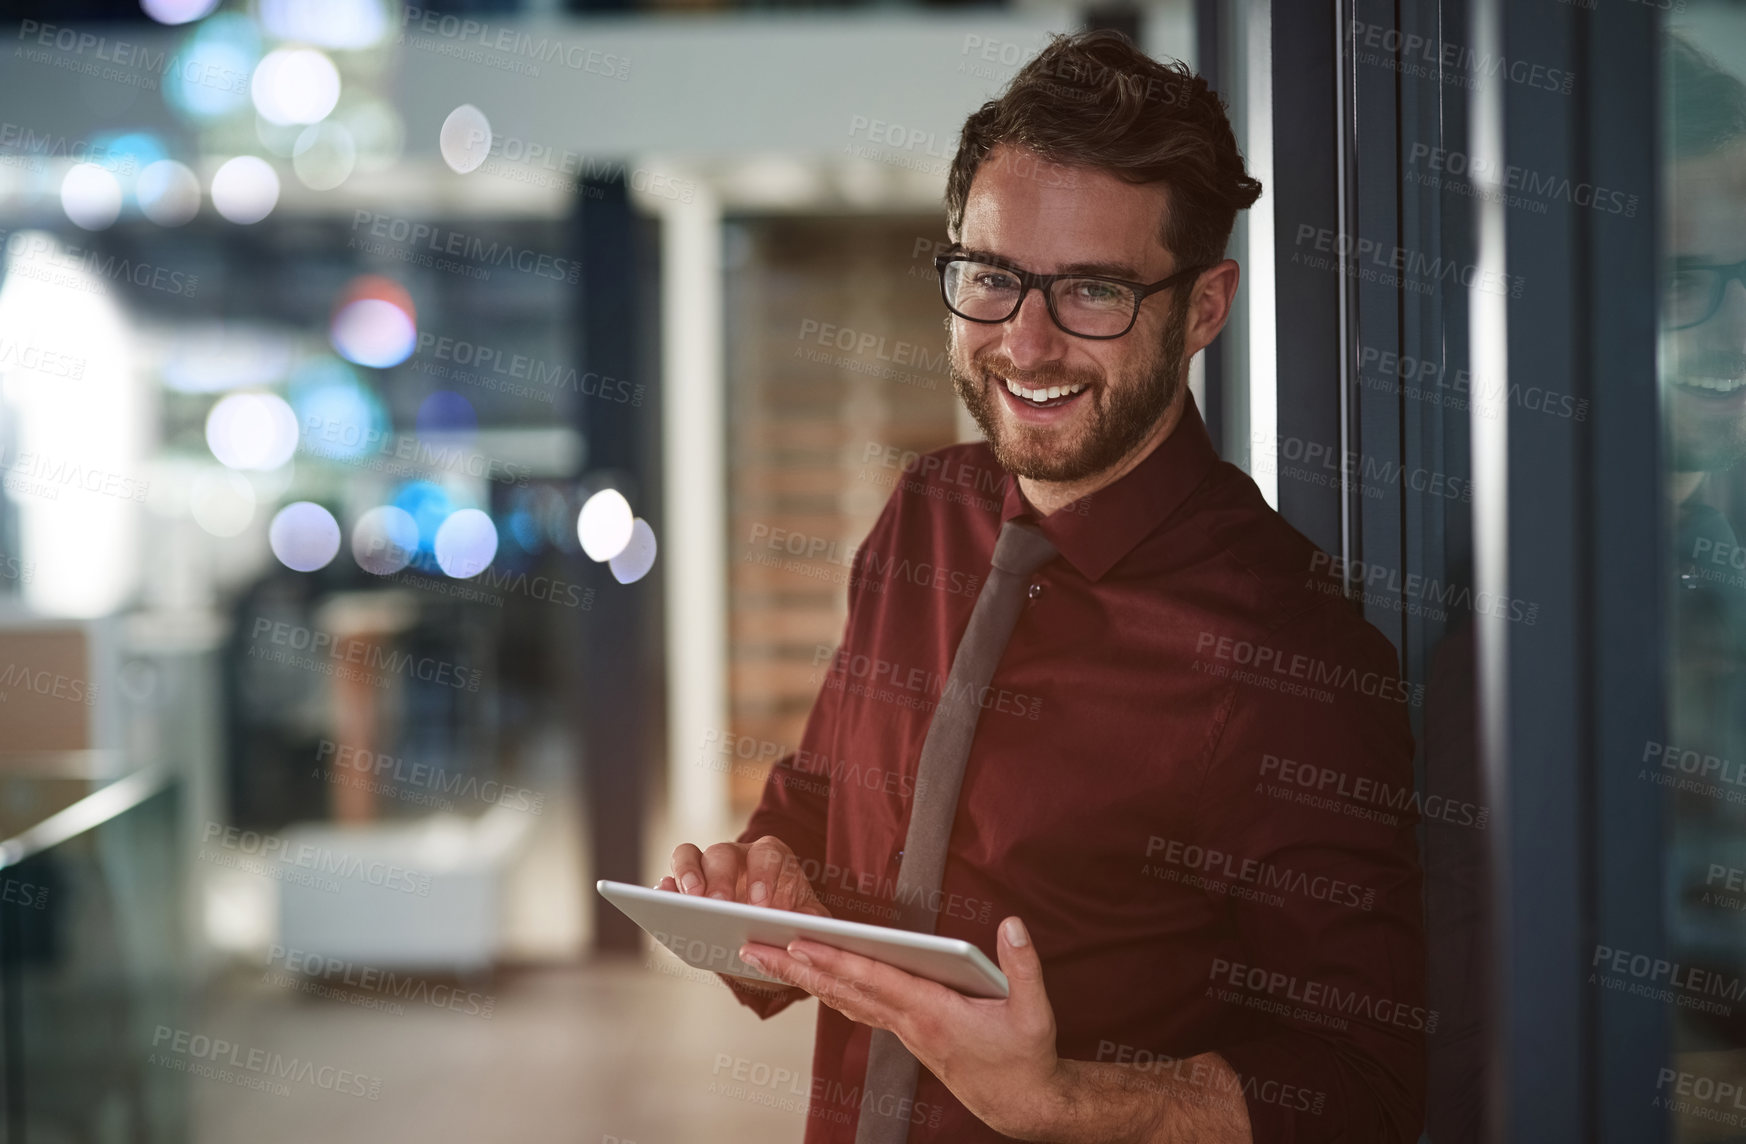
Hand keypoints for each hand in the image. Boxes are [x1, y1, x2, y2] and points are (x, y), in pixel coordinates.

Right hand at [654, 836, 830, 1000]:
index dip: (763, 876)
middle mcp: (736, 856)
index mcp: (771, 858)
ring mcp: (705, 868)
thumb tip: (810, 924)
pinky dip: (664, 889)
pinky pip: (667, 879)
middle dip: (720, 879)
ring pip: (688, 855)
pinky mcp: (682, 886)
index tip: (760, 906)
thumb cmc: (787, 919)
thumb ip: (812, 920)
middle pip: (723, 853)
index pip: (766, 855)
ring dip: (686, 875)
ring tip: (688, 902)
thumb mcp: (806, 920)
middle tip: (719, 905)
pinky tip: (663, 906)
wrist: (766, 935)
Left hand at [737, 916, 1065, 1139]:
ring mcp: (904, 1030)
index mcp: (934, 1013)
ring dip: (803, 977)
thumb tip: (1011, 924)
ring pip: (843, 999)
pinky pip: (858, 1007)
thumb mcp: (1035, 1012)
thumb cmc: (1025, 1056)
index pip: (874, 980)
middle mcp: (909, 1022)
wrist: (1021, 1103)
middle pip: (843, 989)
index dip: (836, 961)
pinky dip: (829, 988)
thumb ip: (1024, 966)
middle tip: (751, 947)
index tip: (799, 942)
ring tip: (766, 955)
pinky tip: (812, 975)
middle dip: (795, 967)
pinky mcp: (906, 1033)